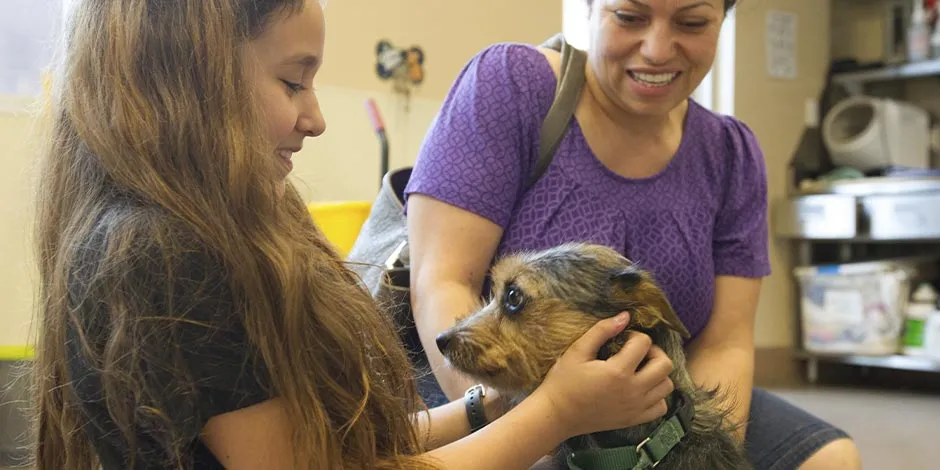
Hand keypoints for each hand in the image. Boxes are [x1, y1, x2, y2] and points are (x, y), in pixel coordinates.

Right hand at [533, 312, 674, 437]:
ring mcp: (635, 408)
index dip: (634, 335)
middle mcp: (632, 391)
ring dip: (658, 374)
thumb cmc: (563, 381)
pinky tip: (641, 389)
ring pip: (667, 386)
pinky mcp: (634, 420)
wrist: (556, 415)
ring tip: (640, 370)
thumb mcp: (577, 351)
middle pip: (665, 365)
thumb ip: (602, 331)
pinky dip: (656, 396)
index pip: (644, 343)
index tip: (621, 340)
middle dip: (654, 352)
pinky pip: (661, 407)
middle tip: (636, 353)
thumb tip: (625, 316)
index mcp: (618, 371)